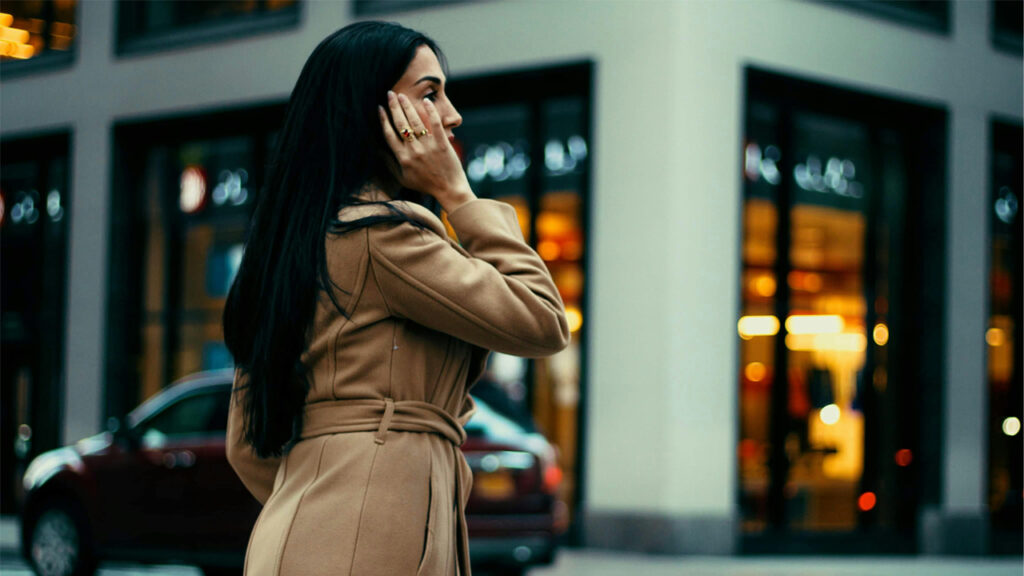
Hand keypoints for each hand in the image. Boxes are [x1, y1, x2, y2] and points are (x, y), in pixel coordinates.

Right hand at [379, 91, 474, 213]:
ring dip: (407, 106)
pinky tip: (426, 101)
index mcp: (403, 158)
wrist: (449, 190)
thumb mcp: (403, 178)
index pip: (389, 134)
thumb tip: (377, 150)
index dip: (383, 119)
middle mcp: (414, 151)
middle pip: (400, 124)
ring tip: (402, 96)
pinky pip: (435, 124)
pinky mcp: (442, 144)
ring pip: (415, 122)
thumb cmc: (425, 185)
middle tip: (390, 94)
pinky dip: (430, 111)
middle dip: (394, 107)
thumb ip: (389, 164)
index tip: (379, 108)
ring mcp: (428, 147)